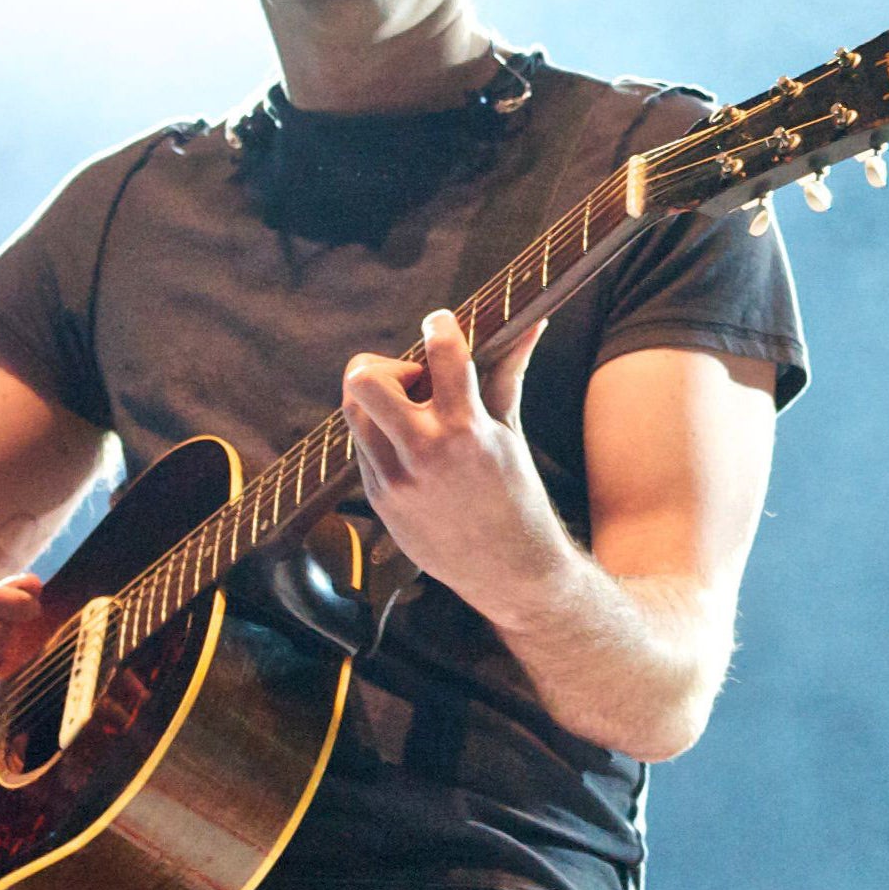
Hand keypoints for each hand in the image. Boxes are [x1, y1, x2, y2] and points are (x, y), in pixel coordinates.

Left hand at [343, 311, 564, 622]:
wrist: (506, 568)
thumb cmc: (516, 493)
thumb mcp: (511, 431)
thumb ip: (509, 373)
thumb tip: (534, 323)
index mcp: (467, 430)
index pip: (442, 355)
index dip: (438, 326)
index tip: (438, 320)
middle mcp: (424, 452)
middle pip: (364, 381)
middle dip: (382, 367)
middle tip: (412, 381)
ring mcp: (394, 479)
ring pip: (354, 411)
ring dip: (376, 399)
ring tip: (410, 412)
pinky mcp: (379, 499)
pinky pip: (362, 446)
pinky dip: (380, 432)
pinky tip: (411, 445)